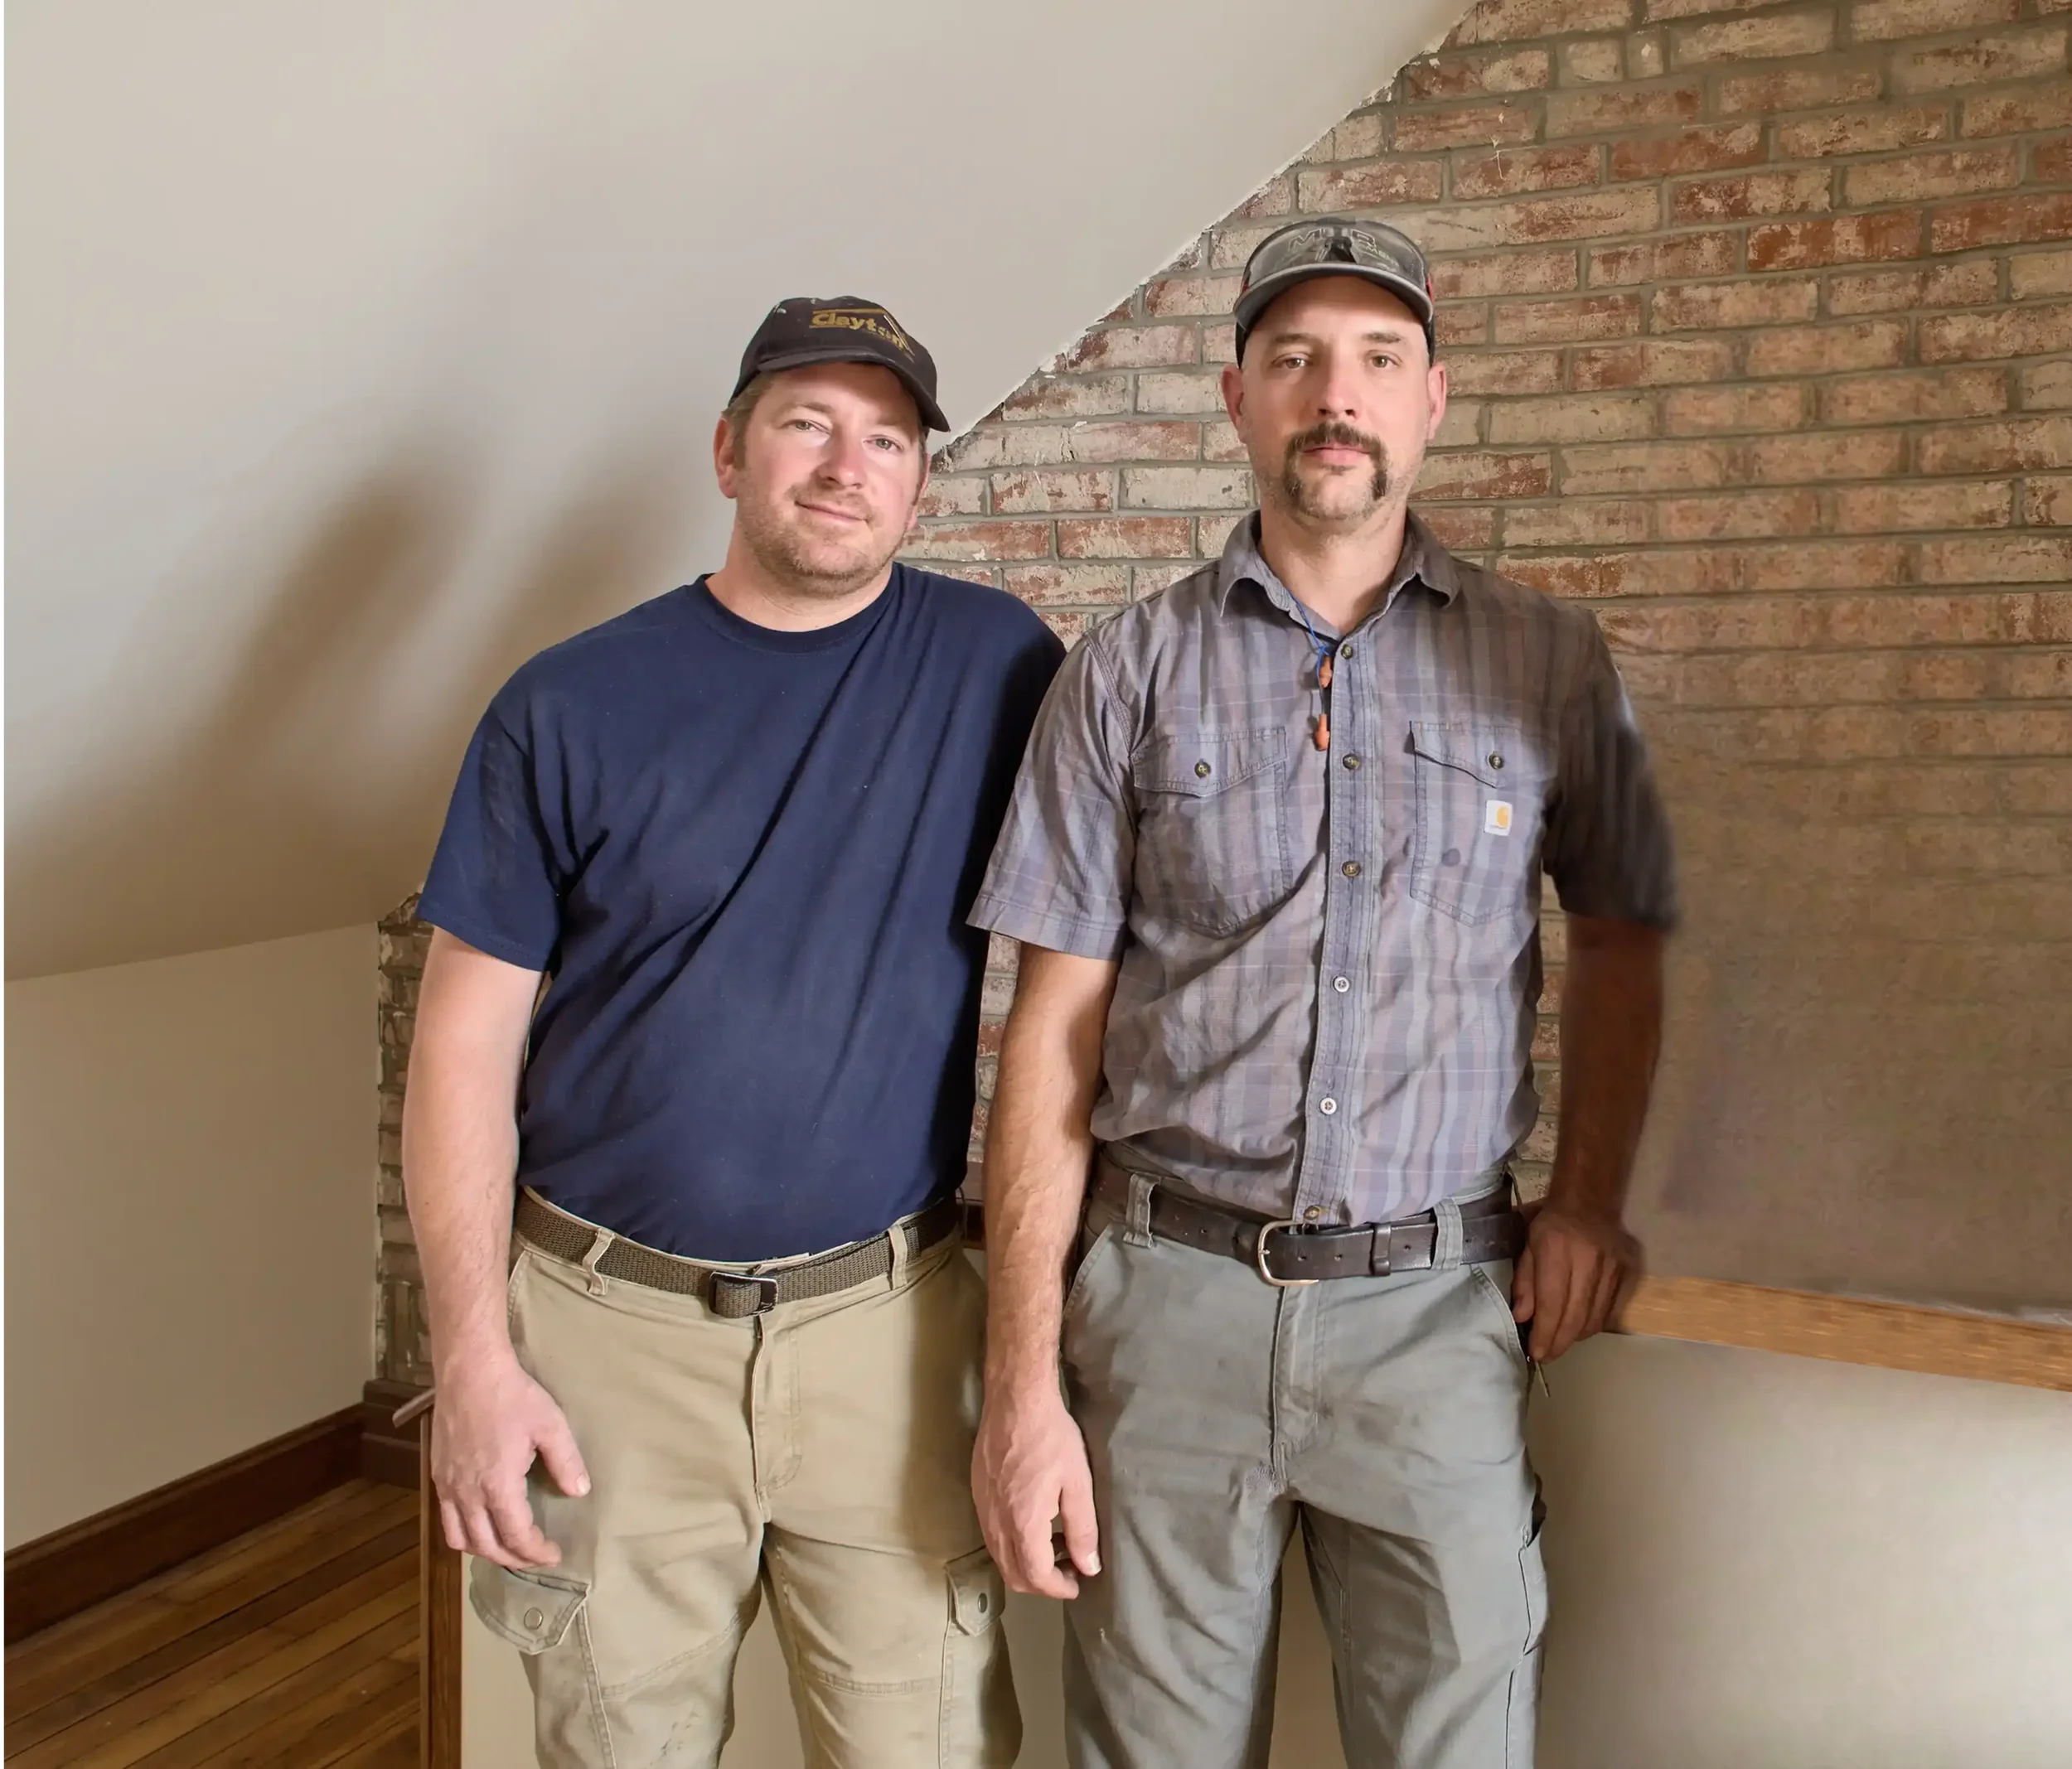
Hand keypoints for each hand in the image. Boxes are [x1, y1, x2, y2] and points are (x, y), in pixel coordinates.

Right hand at [431, 1345, 589, 1569]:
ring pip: (461, 1539)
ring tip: (508, 1546)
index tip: (553, 1555)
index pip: (516, 1536)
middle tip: (535, 1555)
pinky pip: (446, 1519)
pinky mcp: (437, 1475)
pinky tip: (481, 1523)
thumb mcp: (550, 1425)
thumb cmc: (513, 1396)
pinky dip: (464, 1533)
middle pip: (487, 1546)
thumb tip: (579, 1492)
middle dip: (514, 1557)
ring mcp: (448, 1486)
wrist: (469, 1371)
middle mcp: (467, 1493)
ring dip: (486, 1551)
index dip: (536, 1551)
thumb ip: (566, 1462)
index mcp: (497, 1485)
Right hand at [972, 1382, 1098, 1598]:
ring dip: (1026, 1564)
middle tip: (1069, 1569)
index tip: (1078, 1583)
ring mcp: (983, 1508)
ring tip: (1056, 1545)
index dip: (1059, 1588)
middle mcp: (996, 1523)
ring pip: (1000, 1557)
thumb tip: (1089, 1567)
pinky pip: (992, 1535)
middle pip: (1013, 1575)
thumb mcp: (1078, 1483)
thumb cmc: (1051, 1438)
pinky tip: (1035, 1523)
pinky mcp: (978, 1493)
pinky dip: (1013, 1544)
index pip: (1036, 1577)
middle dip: (1041, 1583)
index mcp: (1023, 1524)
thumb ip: (1083, 1529)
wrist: (1015, 1400)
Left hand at [1511, 1202, 1641, 1363]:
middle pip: (1575, 1317)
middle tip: (1547, 1355)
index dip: (1545, 1334)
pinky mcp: (1628, 1273)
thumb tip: (1522, 1318)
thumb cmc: (1551, 1225)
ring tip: (1560, 1341)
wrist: (1589, 1202)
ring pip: (1595, 1319)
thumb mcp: (1527, 1246)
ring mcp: (1612, 1268)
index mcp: (1556, 1250)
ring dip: (1576, 1336)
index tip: (1537, 1353)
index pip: (1553, 1304)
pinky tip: (1580, 1326)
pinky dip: (1594, 1324)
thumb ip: (1525, 1282)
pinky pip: (1610, 1311)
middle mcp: (1587, 1260)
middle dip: (1560, 1343)